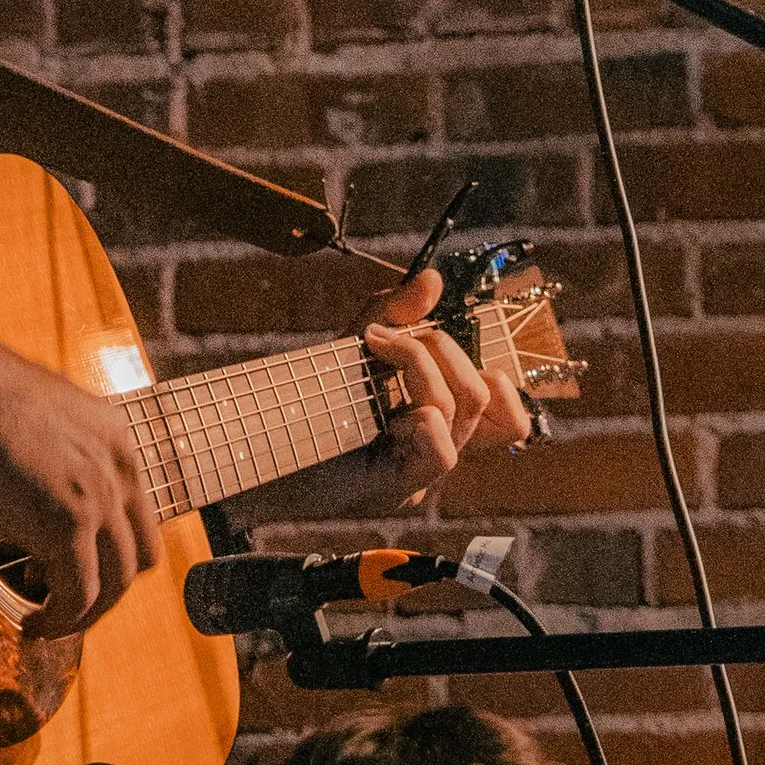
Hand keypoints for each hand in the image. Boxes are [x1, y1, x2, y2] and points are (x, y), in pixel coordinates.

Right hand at [0, 330, 162, 638]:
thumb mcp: (33, 421)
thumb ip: (53, 457)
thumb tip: (33, 494)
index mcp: (115, 438)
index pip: (137, 516)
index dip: (110, 554)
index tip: (75, 570)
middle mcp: (118, 466)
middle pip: (137, 556)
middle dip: (106, 590)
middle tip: (66, 604)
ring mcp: (97, 496)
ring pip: (113, 584)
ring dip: (83, 614)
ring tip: (47, 622)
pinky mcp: (67, 525)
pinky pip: (79, 596)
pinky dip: (61, 620)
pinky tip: (34, 622)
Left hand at [219, 267, 533, 527]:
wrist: (256, 444)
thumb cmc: (308, 401)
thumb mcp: (354, 344)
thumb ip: (395, 312)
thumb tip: (433, 279)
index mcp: (438, 423)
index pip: (507, 415)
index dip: (500, 380)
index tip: (444, 344)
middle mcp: (436, 448)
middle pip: (484, 394)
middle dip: (439, 348)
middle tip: (383, 337)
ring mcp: (419, 471)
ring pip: (460, 409)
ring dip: (420, 365)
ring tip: (373, 350)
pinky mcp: (396, 486)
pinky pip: (441, 452)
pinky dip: (420, 415)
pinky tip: (385, 403)